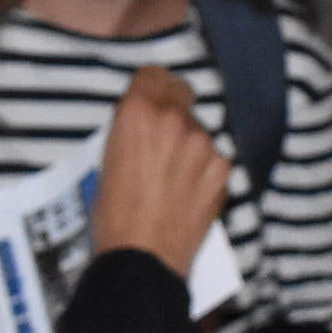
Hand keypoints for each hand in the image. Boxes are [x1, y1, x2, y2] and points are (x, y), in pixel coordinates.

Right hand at [91, 67, 229, 274]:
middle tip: (164, 136)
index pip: (153, 75)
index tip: (151, 100)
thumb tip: (147, 122)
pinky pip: (214, 156)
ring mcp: (203, 142)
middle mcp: (174, 119)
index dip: (151, 89)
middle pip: (181, 92)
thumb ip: (133, 130)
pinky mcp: (223, 167)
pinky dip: (205, 168)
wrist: (142, 257)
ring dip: (190, 143)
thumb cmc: (114, 215)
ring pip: (199, 128)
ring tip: (173, 177)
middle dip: (173, 108)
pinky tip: (189, 191)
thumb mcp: (108, 159)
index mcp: (137, 112)